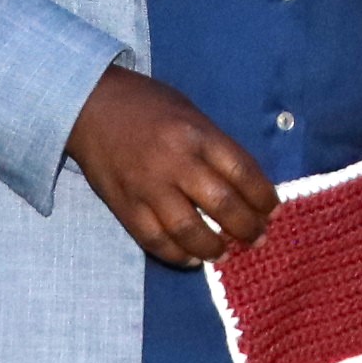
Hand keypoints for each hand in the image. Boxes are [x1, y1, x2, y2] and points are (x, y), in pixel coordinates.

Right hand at [66, 66, 276, 267]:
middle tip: (257, 237)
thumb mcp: (190, 113)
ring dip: (214, 248)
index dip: (264, 198)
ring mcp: (148, 187)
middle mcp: (175, 162)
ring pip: (189, 231)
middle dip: (247, 227)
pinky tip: (192, 258)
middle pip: (223, 205)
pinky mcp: (125, 206)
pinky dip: (177, 255)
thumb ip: (215, 147)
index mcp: (197, 134)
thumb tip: (246, 186)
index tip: (272, 210)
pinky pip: (155, 241)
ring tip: (226, 252)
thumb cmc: (148, 105)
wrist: (89, 105)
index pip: (243, 173)